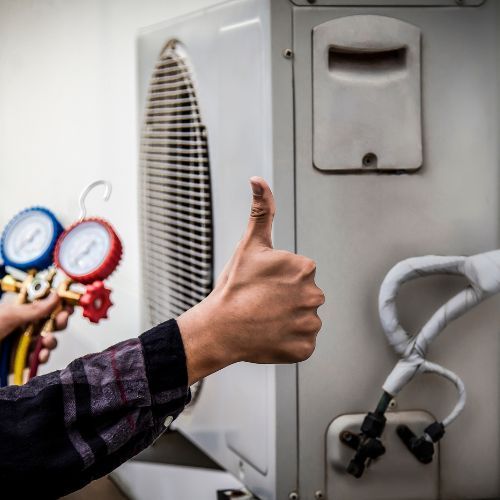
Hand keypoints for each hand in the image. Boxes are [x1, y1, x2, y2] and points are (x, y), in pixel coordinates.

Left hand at [0, 292, 72, 364]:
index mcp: (15, 310)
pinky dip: (43, 356)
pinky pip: (38, 357)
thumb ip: (33, 308)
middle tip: (60, 320)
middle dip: (57, 321)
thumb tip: (55, 297)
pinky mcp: (19, 360)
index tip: (67, 303)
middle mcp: (19, 325)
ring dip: (51, 340)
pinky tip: (40, 356)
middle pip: (48, 321)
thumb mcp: (7, 315)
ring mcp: (19, 343)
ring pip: (46, 339)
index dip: (56, 302)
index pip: (42, 303)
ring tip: (47, 341)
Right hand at [177, 177, 324, 384]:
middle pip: (304, 296)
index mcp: (305, 268)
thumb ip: (261, 210)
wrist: (218, 328)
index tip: (262, 285)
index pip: (299, 273)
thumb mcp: (249, 244)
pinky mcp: (306, 348)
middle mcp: (315, 295)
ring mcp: (310, 324)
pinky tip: (269, 335)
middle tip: (261, 303)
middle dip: (286, 299)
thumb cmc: (233, 286)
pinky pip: (302, 342)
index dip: (278, 279)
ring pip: (304, 319)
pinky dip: (288, 340)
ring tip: (264, 319)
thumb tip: (258, 180)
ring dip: (288, 320)